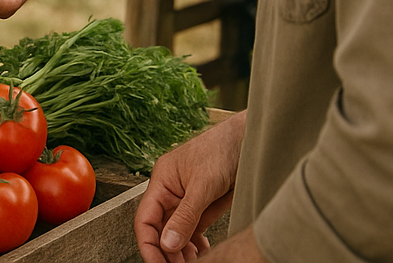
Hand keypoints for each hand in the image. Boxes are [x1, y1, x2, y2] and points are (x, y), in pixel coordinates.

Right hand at [135, 112, 245, 262]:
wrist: (247, 141)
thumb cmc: (221, 149)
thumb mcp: (202, 184)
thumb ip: (185, 216)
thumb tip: (167, 244)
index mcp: (162, 181)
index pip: (145, 219)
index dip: (148, 244)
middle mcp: (171, 193)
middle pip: (159, 230)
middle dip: (167, 252)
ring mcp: (187, 201)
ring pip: (176, 235)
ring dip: (181, 253)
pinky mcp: (202, 207)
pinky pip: (192, 232)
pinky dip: (195, 247)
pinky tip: (202, 253)